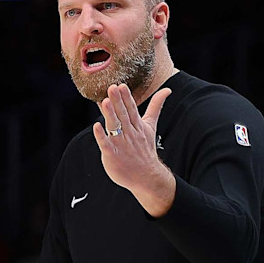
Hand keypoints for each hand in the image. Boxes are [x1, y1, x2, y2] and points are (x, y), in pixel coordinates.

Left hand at [92, 84, 174, 215]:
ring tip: (105, 102)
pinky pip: (106, 144)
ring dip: (110, 115)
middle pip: (123, 115)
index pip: (131, 109)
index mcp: (137, 125)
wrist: (146, 176)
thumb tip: (167, 89)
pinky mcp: (113, 155)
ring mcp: (121, 144)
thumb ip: (156, 106)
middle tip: (112, 88)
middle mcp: (129, 133)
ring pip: (115, 127)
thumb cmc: (145, 148)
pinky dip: (102, 136)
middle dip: (118, 101)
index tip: (121, 86)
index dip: (126, 97)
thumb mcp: (150, 125)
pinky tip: (96, 126)